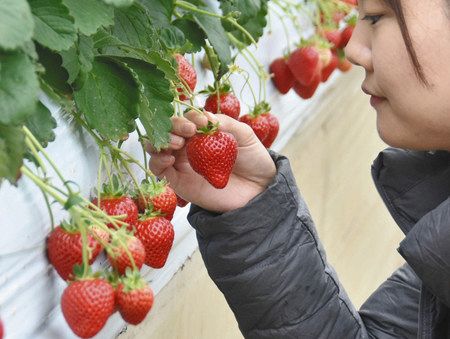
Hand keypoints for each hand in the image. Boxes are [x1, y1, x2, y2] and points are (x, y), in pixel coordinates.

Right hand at [148, 111, 275, 212]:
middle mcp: (189, 146)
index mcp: (202, 133)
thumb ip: (226, 123)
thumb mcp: (244, 135)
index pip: (187, 118)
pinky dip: (157, 160)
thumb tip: (206, 115)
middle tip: (189, 131)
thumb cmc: (253, 160)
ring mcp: (182, 163)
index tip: (204, 123)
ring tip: (178, 143)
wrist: (258, 189)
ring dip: (161, 141)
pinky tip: (169, 158)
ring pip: (157, 147)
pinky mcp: (179, 181)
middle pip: (167, 129)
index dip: (191, 117)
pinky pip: (158, 169)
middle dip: (173, 126)